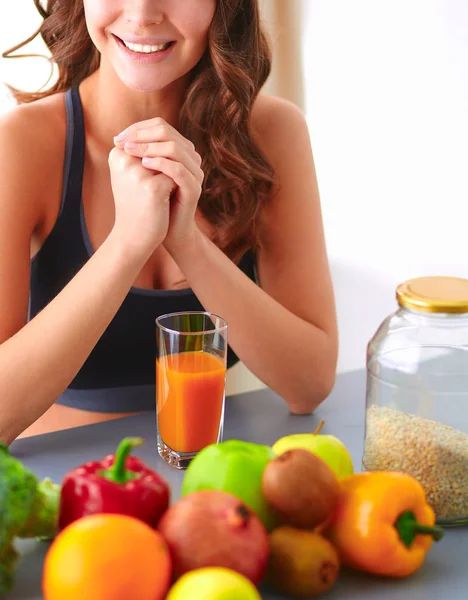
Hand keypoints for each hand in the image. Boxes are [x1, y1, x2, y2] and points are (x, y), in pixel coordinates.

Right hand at [108, 147, 176, 259]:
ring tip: (160, 192)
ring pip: (170, 161)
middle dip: (169, 160)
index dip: (161, 152)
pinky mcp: (152, 187)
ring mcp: (138, 172)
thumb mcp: (133, 174)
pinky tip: (164, 201)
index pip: (149, 136)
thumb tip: (169, 134)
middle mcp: (124, 159)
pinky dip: (175, 187)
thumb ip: (144, 151)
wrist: (133, 236)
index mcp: (117, 154)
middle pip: (162, 145)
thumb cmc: (135, 204)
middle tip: (160, 183)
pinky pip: (176, 176)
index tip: (153, 175)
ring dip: (172, 174)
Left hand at [114, 117, 203, 252]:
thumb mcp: (142, 176)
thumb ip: (137, 156)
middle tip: (122, 142)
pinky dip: (160, 164)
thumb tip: (118, 138)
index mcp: (179, 151)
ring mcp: (194, 173)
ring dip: (149, 147)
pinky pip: (179, 170)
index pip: (160, 126)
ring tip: (130, 151)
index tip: (117, 138)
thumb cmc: (149, 203)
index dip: (137, 129)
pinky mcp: (193, 189)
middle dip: (142, 135)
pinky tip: (143, 165)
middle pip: (168, 132)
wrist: (162, 232)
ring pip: (175, 149)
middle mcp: (190, 158)